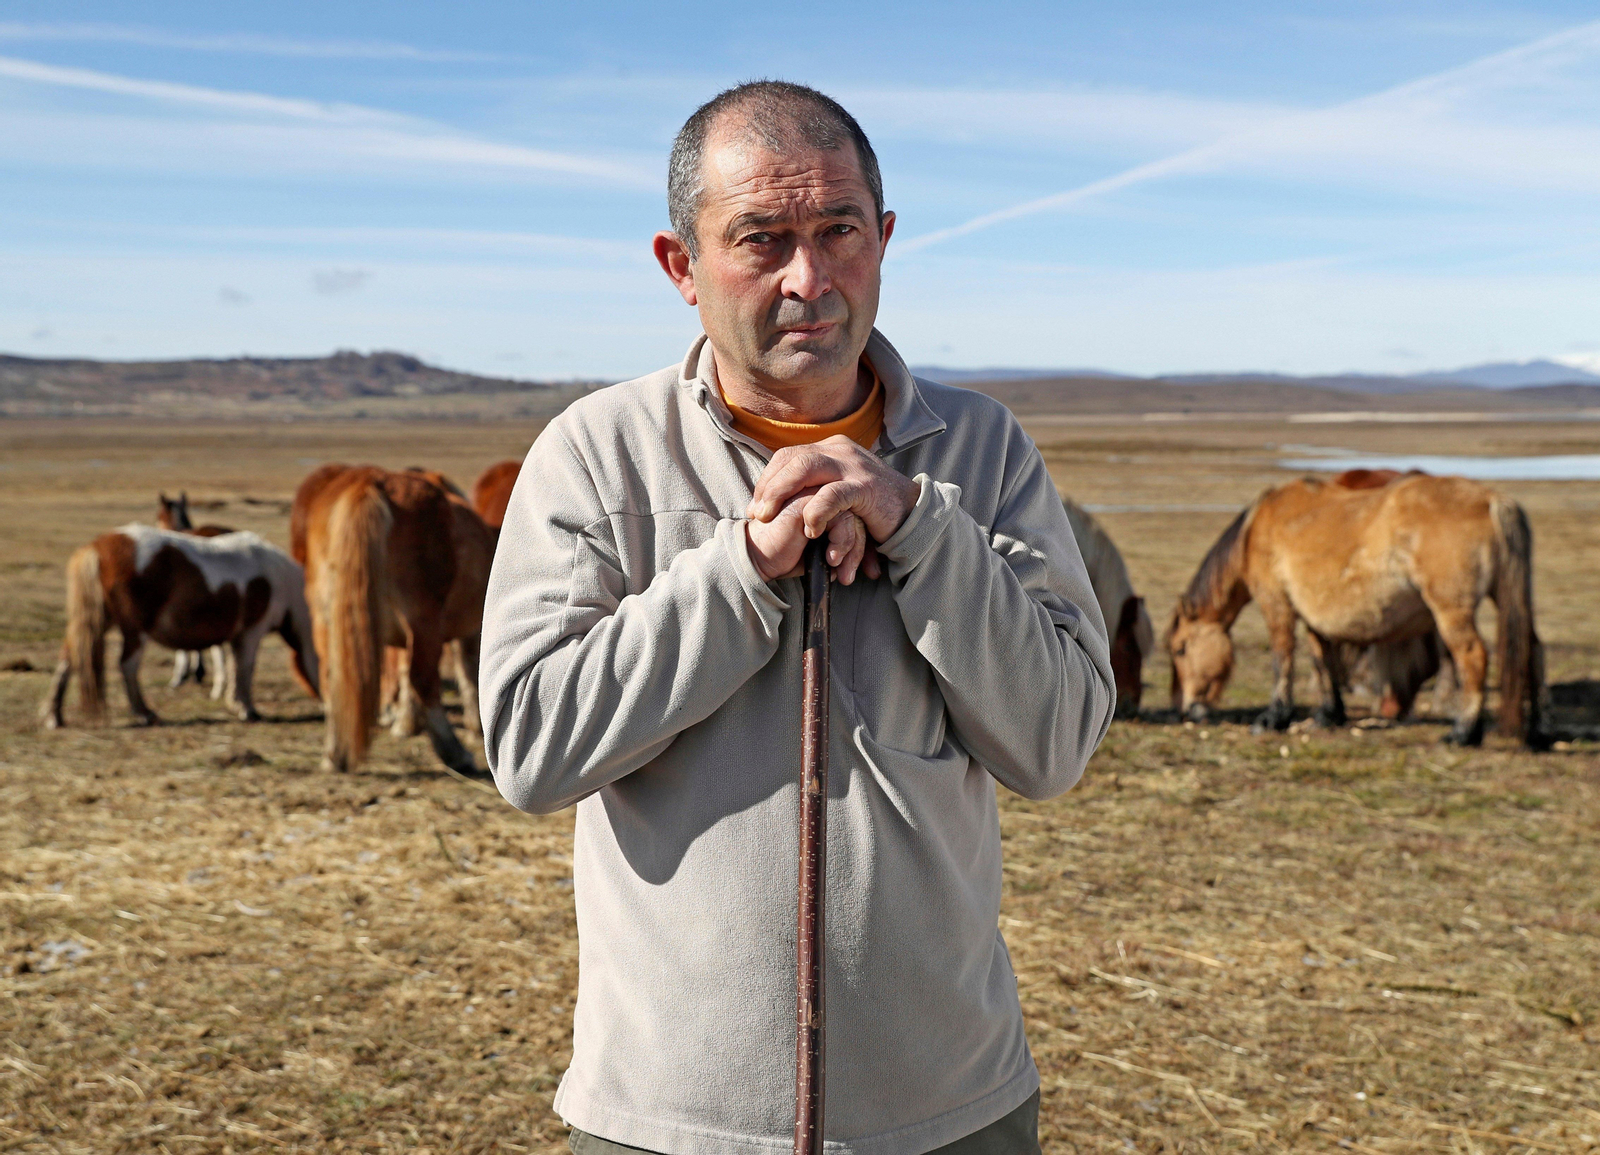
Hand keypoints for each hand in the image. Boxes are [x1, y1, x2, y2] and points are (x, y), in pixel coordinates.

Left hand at [747, 436, 919, 575]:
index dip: (767, 479)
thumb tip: (781, 495)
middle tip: (757, 514)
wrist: (912, 512)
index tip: (756, 506)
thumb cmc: (871, 506)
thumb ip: (817, 485)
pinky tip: (808, 529)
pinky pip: (832, 495)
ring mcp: (853, 466)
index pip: (788, 455)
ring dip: (781, 493)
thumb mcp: (840, 488)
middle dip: (768, 487)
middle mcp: (840, 451)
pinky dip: (815, 512)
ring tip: (770, 517)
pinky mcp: (866, 487)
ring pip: (805, 468)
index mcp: (831, 448)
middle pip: (791, 459)